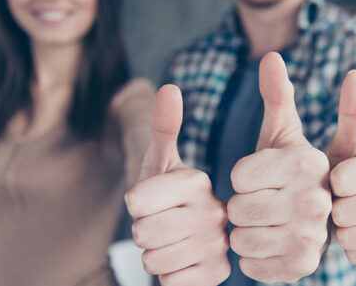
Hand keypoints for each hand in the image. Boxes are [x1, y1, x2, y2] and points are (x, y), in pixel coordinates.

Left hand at [125, 85, 229, 284]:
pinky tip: (184, 264)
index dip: (135, 205)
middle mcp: (216, 210)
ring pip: (153, 260)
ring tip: (172, 243)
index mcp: (198, 181)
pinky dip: (169, 277)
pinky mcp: (219, 273)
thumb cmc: (167, 195)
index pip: (137, 200)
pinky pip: (170, 282)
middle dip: (142, 233)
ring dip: (154, 256)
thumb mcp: (160, 161)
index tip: (151, 201)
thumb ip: (163, 126)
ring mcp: (220, 243)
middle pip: (142, 233)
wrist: (189, 237)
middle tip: (161, 225)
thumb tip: (170, 88)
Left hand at [227, 52, 330, 282]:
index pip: (239, 175)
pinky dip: (251, 257)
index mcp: (310, 163)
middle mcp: (317, 200)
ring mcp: (312, 237)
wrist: (319, 220)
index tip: (262, 175)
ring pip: (240, 239)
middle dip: (241, 205)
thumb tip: (271, 55)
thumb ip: (278, 95)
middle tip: (263, 201)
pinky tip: (269, 244)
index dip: (242, 175)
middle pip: (237, 207)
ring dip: (244, 232)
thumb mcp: (285, 133)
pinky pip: (249, 265)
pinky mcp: (303, 267)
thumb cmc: (292, 171)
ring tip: (266, 222)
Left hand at [327, 70, 355, 265]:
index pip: (346, 178)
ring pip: (353, 237)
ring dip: (341, 230)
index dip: (335, 184)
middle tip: (338, 201)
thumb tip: (346, 72)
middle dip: (333, 208)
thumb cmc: (346, 167)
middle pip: (347, 211)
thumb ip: (349, 108)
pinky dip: (351, 249)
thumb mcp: (346, 139)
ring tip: (346, 217)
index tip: (337, 181)